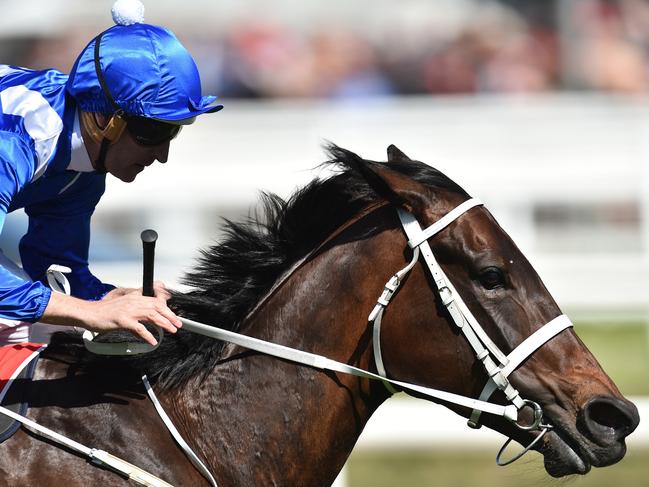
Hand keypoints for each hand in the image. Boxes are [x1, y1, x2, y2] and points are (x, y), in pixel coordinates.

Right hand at [42, 282, 181, 345]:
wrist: (89, 313)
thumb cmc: (105, 310)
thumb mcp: (124, 305)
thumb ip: (137, 308)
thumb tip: (148, 316)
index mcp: (135, 297)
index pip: (156, 300)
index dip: (167, 307)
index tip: (174, 315)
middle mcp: (133, 301)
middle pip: (157, 307)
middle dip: (170, 316)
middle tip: (178, 324)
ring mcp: (128, 311)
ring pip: (151, 315)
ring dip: (164, 323)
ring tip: (171, 330)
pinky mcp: (122, 320)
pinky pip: (138, 328)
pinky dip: (147, 335)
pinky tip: (153, 341)